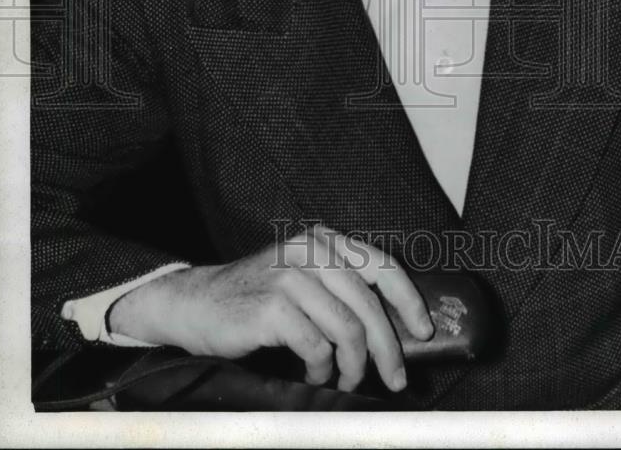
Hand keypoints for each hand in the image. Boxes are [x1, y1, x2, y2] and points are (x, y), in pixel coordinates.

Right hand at [109, 223, 433, 391]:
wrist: (196, 303)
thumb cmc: (258, 298)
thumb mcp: (303, 278)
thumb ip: (340, 289)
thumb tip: (394, 327)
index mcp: (323, 240)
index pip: (381, 265)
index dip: (408, 300)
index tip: (424, 332)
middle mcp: (309, 250)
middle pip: (368, 304)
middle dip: (388, 349)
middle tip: (396, 378)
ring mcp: (289, 275)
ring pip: (347, 329)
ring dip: (353, 365)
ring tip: (346, 380)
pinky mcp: (272, 305)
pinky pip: (316, 346)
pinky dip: (322, 369)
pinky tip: (314, 374)